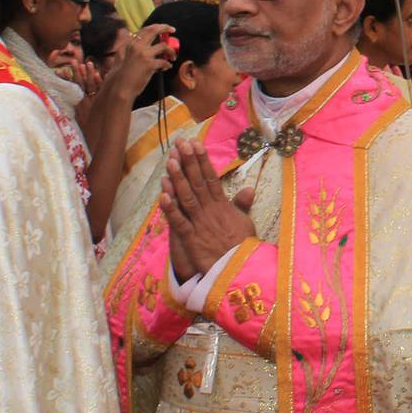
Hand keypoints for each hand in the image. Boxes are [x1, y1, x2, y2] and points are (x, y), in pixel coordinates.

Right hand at [99, 25, 176, 102]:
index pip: (145, 29)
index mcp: (130, 44)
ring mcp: (144, 55)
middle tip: (173, 30)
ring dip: (171, 51)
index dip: (156, 27)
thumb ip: (123, 45)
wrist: (120, 88)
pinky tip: (167, 67)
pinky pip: (164, 62)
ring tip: (173, 57)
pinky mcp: (149, 65)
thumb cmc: (119, 75)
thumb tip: (122, 32)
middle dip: (165, 28)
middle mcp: (137, 46)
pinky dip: (167, 64)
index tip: (164, 27)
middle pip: (154, 31)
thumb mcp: (119, 56)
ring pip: (163, 46)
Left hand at [160, 138, 255, 280]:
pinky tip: (162, 195)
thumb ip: (242, 205)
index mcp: (223, 205)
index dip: (202, 160)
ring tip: (170, 161)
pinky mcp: (192, 239)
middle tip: (181, 143)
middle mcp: (211, 211)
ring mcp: (200, 224)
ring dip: (178, 179)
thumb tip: (249, 189)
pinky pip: (180, 222)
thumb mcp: (245, 223)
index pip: (211, 178)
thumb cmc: (243, 247)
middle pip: (198, 182)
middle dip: (189, 161)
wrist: (240, 270)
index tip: (195, 143)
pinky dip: (171, 209)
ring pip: (187, 197)